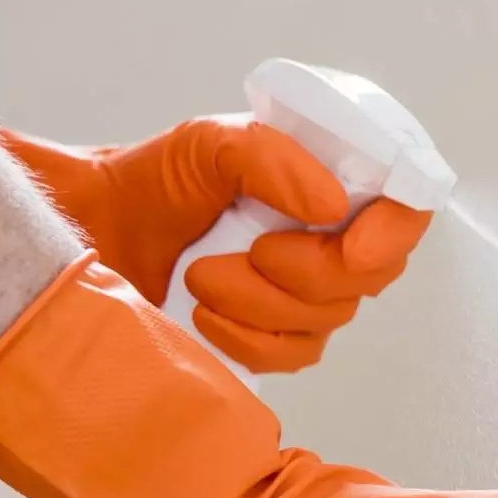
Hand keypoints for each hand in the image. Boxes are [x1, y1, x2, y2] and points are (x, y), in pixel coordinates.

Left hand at [0, 118, 429, 371]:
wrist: (90, 237)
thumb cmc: (149, 183)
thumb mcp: (208, 143)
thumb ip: (271, 157)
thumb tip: (332, 205)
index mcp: (330, 184)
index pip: (408, 205)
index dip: (397, 230)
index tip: (350, 242)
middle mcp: (330, 240)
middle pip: (376, 274)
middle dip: (313, 270)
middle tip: (252, 250)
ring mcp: (306, 294)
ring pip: (331, 318)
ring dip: (261, 300)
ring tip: (201, 274)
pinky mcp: (275, 340)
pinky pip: (296, 353)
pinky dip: (248, 336)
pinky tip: (206, 314)